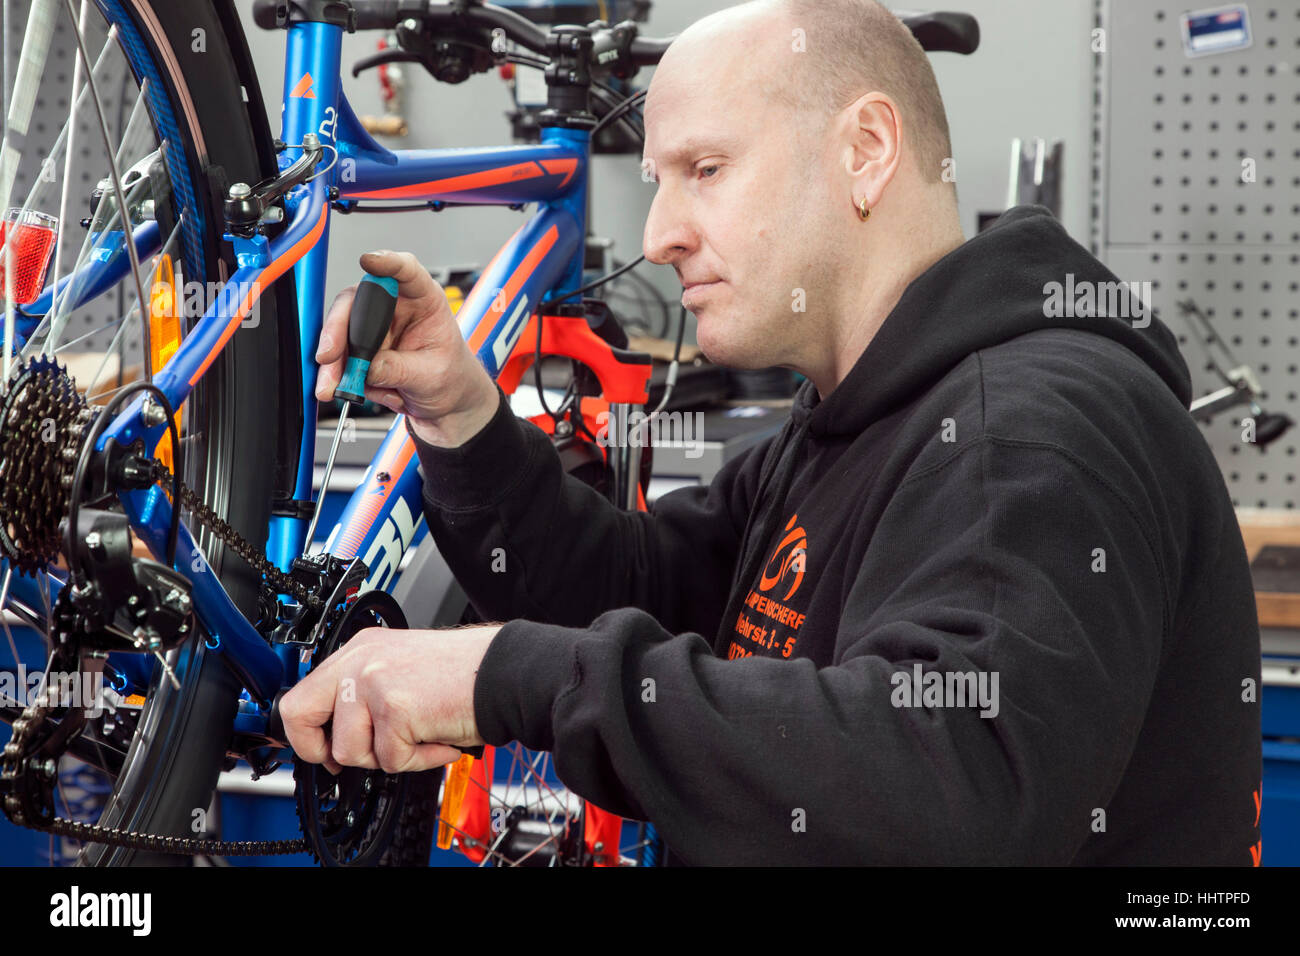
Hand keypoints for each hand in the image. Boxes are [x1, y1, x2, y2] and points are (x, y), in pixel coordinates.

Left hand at [279, 625, 499, 774]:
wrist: (506, 672)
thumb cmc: (467, 676)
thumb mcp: (402, 672)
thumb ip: (366, 696)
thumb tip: (339, 741)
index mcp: (361, 649)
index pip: (303, 694)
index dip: (311, 733)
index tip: (328, 749)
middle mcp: (360, 659)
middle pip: (301, 714)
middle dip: (326, 750)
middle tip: (361, 755)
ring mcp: (373, 681)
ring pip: (350, 750)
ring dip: (389, 757)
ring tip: (421, 737)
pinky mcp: (394, 707)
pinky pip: (391, 760)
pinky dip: (419, 760)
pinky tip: (439, 740)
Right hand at [315, 250, 499, 446]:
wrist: (446, 402)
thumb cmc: (450, 377)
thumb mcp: (432, 375)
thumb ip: (399, 369)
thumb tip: (368, 368)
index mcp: (424, 300)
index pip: (406, 272)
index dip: (387, 262)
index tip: (369, 261)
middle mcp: (394, 307)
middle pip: (356, 302)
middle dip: (337, 329)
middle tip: (329, 355)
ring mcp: (374, 328)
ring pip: (340, 333)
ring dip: (333, 362)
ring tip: (332, 387)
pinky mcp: (360, 350)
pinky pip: (340, 358)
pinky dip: (341, 377)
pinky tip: (356, 391)